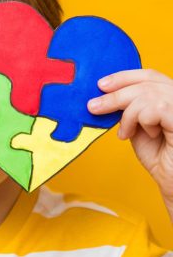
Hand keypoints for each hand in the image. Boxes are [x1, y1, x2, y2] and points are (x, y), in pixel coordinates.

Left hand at [87, 69, 172, 218]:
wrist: (172, 181)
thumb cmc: (159, 155)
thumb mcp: (137, 125)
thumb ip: (129, 108)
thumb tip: (105, 94)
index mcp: (170, 95)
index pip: (149, 75)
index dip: (123, 77)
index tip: (101, 84)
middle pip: (146, 82)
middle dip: (115, 95)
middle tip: (93, 107)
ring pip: (147, 94)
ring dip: (128, 114)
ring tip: (125, 133)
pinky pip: (154, 108)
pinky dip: (141, 121)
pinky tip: (146, 135)